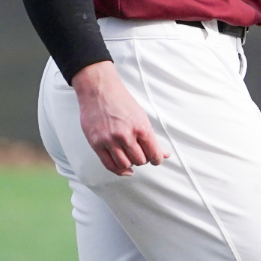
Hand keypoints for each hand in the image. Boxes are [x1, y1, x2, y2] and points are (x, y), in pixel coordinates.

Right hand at [71, 61, 166, 175]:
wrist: (99, 90)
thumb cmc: (121, 101)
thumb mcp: (142, 116)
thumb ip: (151, 137)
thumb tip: (164, 154)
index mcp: (141, 127)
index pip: (154, 153)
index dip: (157, 159)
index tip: (156, 159)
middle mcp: (125, 135)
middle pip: (140, 161)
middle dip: (143, 159)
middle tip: (141, 153)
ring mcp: (109, 140)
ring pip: (125, 165)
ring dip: (130, 163)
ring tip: (130, 155)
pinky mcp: (96, 144)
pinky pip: (109, 165)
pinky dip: (119, 170)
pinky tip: (123, 167)